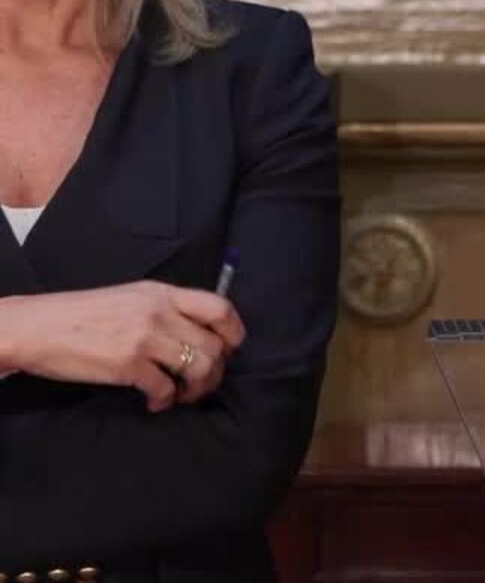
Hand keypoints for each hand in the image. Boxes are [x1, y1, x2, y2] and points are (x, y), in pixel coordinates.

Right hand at [0, 281, 245, 411]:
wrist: (37, 327)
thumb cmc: (81, 314)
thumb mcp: (130, 297)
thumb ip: (164, 309)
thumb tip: (195, 334)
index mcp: (162, 293)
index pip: (219, 307)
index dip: (234, 332)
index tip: (230, 349)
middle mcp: (160, 312)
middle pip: (214, 345)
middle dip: (215, 371)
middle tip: (202, 384)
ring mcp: (145, 338)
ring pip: (198, 367)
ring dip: (196, 389)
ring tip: (181, 396)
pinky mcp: (128, 365)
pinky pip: (166, 389)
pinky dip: (165, 402)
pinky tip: (154, 403)